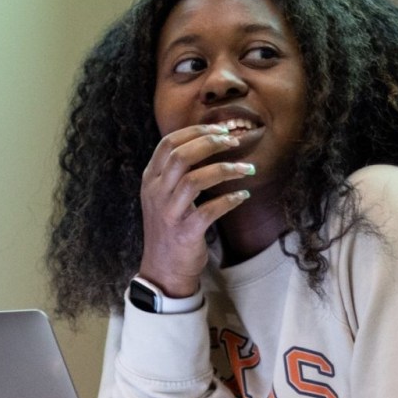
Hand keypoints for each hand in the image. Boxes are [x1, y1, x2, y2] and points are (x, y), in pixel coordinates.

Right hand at [136, 123, 256, 297]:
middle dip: (210, 143)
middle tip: (234, 142)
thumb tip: (206, 142)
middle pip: (180, 156)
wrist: (164, 269)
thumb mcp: (163, 195)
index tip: (219, 128)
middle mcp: (156, 193)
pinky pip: (208, 211)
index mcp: (150, 179)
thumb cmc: (170, 228)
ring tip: (247, 168)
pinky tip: (243, 195)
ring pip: (194, 180)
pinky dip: (229, 200)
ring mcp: (169, 214)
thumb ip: (176, 171)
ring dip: (225, 169)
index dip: (195, 131)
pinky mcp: (184, 233)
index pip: (168, 143)